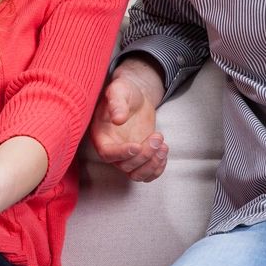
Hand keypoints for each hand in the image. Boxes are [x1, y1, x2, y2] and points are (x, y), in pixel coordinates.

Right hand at [90, 58, 167, 180]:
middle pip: (125, 166)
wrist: (136, 97)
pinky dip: (158, 168)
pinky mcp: (140, 158)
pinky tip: (164, 152)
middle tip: (157, 137)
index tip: (136, 146)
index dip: (121, 153)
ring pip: (137, 174)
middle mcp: (112, 150)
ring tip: (163, 146)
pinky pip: (147, 174)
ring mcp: (126, 156)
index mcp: (101, 135)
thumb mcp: (119, 90)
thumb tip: (118, 118)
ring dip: (152, 165)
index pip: (107, 153)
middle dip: (144, 155)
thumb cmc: (124, 91)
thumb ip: (116, 102)